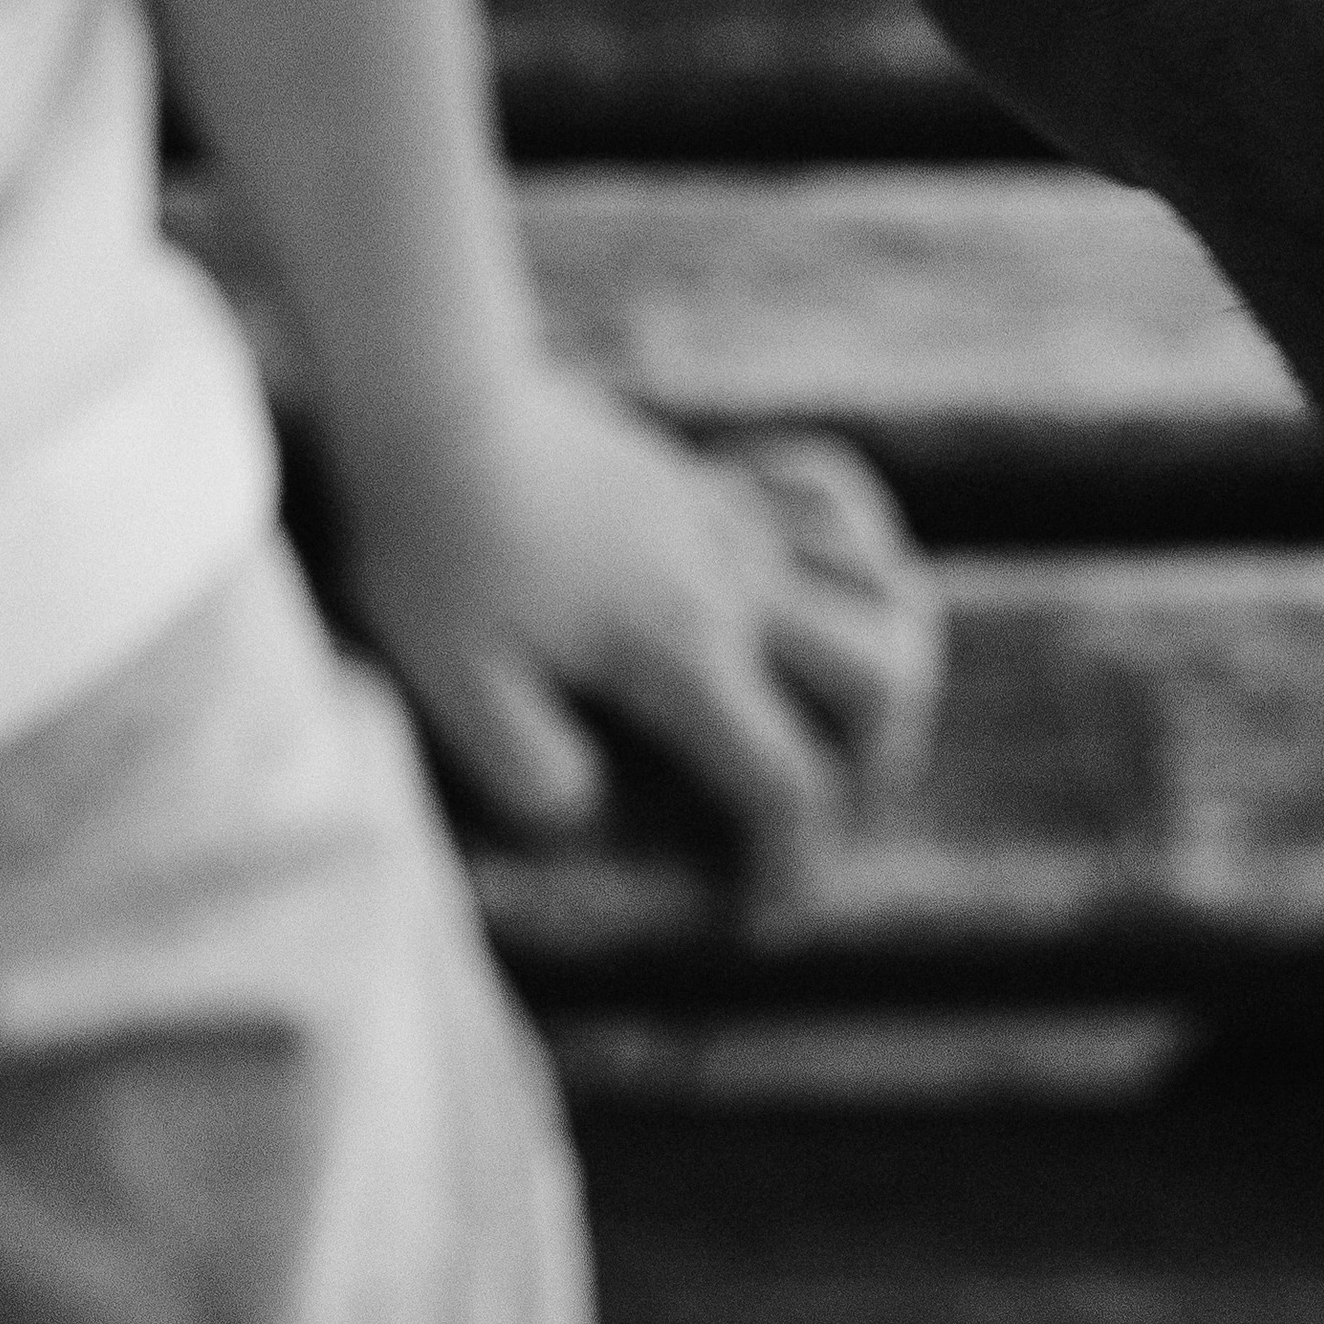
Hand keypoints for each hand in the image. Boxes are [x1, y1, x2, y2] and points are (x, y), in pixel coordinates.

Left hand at [345, 359, 941, 867]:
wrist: (436, 410)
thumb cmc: (434, 551)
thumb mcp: (451, 684)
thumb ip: (528, 771)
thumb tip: (595, 813)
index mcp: (677, 651)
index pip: (784, 781)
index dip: (792, 865)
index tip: (758, 913)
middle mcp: (731, 584)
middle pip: (881, 676)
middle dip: (876, 763)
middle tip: (818, 803)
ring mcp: (731, 522)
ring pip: (885, 581)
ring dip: (889, 653)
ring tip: (839, 708)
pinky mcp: (711, 480)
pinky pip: (832, 494)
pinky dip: (856, 544)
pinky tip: (812, 584)